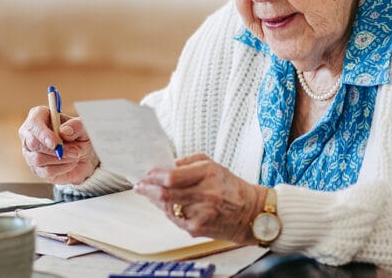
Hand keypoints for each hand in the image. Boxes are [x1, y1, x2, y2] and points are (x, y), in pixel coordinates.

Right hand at [18, 105, 98, 183]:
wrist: (84, 155)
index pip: (33, 123)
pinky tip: (70, 163)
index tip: (55, 143)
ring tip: (75, 155)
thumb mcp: (84, 127)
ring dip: (61, 159)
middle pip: (32, 143)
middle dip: (54, 150)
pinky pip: (45, 171)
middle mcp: (30, 133)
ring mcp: (30, 152)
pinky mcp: (36, 168)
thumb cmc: (79, 135)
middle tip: (75, 151)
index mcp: (39, 116)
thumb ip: (76, 126)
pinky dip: (62, 168)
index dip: (43, 133)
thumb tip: (64, 131)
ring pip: (37, 159)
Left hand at [134, 153, 265, 243]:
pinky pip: (175, 219)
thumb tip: (166, 166)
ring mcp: (201, 213)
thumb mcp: (213, 165)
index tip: (146, 174)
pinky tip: (169, 207)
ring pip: (167, 207)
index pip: (172, 176)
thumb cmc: (231, 187)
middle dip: (147, 189)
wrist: (252, 213)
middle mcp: (205, 193)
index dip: (154, 176)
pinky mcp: (198, 228)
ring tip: (151, 195)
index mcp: (208, 174)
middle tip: (139, 186)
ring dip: (156, 201)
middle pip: (165, 194)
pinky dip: (169, 212)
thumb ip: (188, 163)